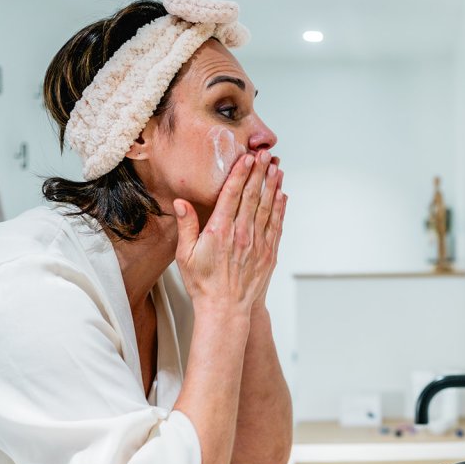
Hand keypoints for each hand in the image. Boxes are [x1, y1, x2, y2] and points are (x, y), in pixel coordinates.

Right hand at [173, 150, 286, 314]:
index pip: (232, 195)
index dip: (241, 174)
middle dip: (260, 173)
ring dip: (273, 186)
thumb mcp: (185, 255)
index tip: (247, 158)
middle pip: (253, 196)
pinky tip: (282, 195)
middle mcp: (241, 234)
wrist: (225, 309)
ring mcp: (257, 243)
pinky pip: (276, 225)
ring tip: (277, 167)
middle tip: (266, 154)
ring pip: (268, 208)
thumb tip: (182, 202)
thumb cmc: (203, 283)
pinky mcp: (269, 253)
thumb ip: (187, 226)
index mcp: (220, 231)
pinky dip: (280, 208)